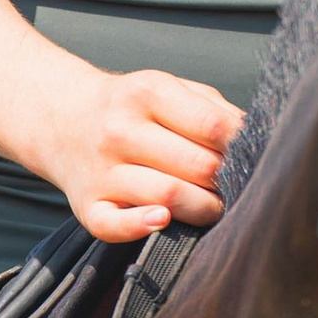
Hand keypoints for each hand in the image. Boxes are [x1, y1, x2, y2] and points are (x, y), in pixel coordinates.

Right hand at [39, 64, 247, 244]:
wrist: (62, 118)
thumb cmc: (132, 109)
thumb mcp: (170, 90)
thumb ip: (213, 110)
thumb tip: (256, 141)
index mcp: (146, 93)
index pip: (212, 126)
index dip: (242, 146)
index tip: (253, 156)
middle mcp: (120, 130)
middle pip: (197, 165)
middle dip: (227, 181)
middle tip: (237, 186)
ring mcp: (101, 170)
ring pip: (168, 195)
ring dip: (204, 208)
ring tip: (214, 206)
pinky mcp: (87, 206)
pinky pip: (115, 225)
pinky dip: (141, 227)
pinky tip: (163, 220)